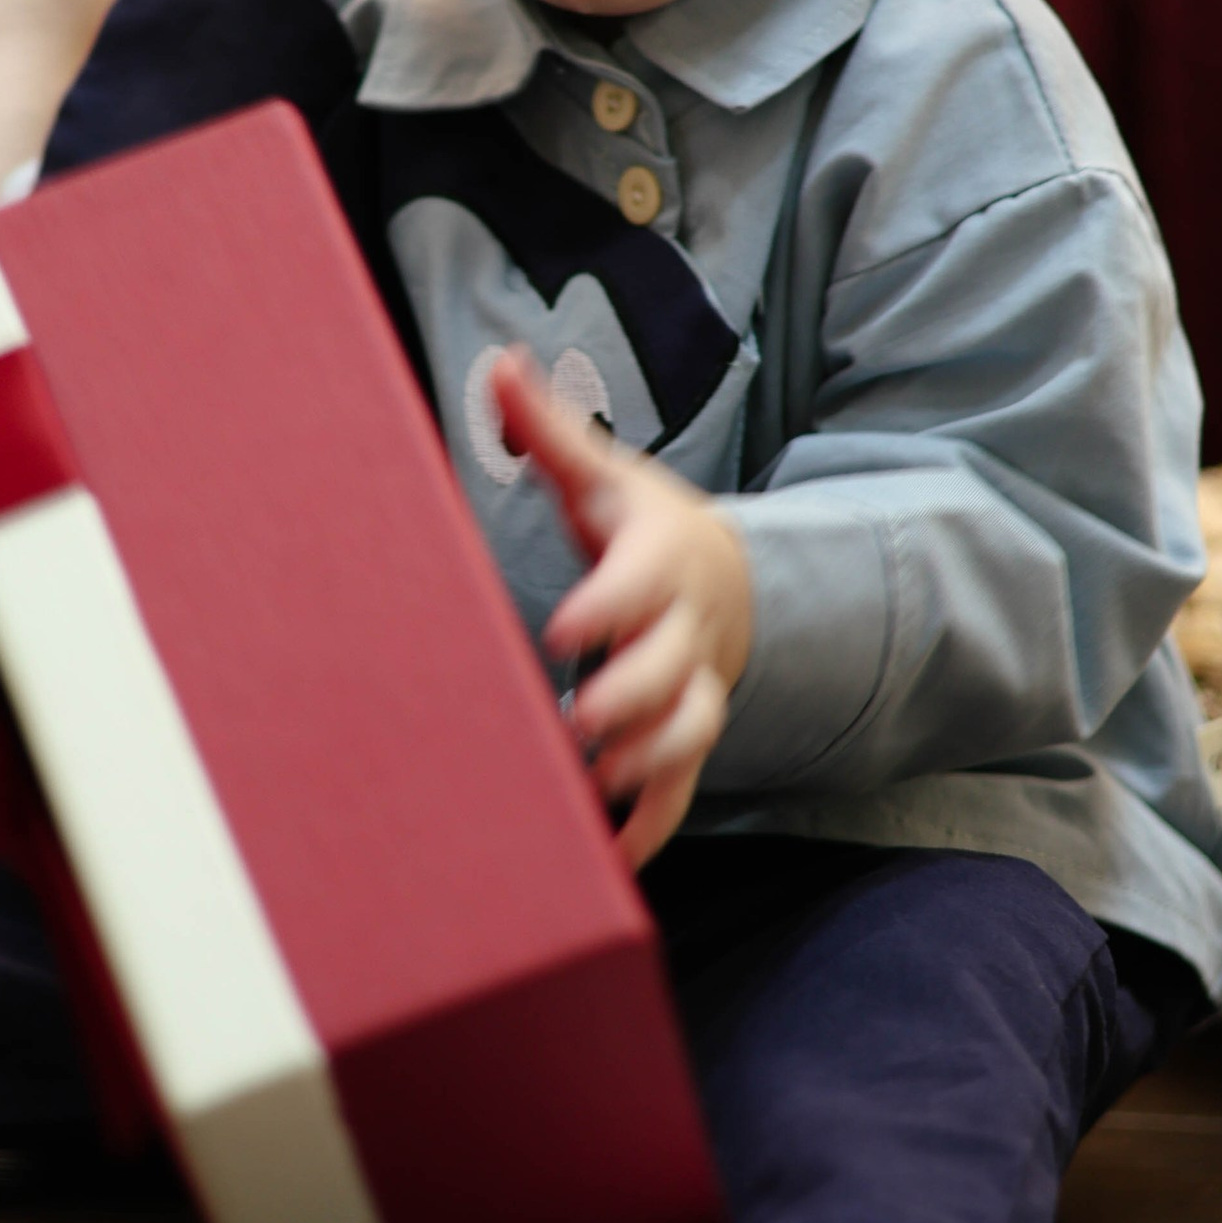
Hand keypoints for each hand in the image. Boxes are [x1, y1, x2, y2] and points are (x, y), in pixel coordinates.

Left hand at [492, 347, 753, 869]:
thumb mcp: (603, 474)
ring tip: (599, 788)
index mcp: (656, 561)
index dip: (608, 606)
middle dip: (632, 698)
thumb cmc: (639, 526)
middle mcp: (683, 630)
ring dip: (652, 763)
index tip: (563, 629)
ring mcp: (692, 687)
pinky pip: (684, 786)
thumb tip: (497, 363)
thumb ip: (549, 429)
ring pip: (692, 731)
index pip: (638, 582)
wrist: (724, 578)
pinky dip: (656, 824)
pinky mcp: (686, 735)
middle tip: (581, 723)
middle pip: (672, 668)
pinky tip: (615, 859)